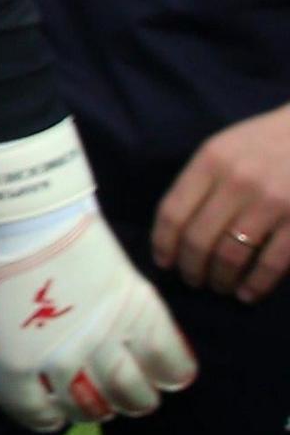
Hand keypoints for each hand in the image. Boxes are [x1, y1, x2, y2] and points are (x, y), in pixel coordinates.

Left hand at [0, 212, 196, 428]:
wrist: (31, 213)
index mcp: (14, 360)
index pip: (33, 412)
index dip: (43, 416)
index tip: (54, 412)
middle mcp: (62, 359)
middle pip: (90, 409)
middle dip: (92, 408)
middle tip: (97, 397)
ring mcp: (105, 336)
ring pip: (134, 394)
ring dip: (136, 400)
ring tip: (135, 392)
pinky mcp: (139, 311)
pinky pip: (169, 361)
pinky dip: (173, 373)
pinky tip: (166, 374)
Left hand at [153, 102, 289, 301]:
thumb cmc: (266, 142)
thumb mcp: (224, 148)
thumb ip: (200, 181)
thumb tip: (175, 229)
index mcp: (211, 161)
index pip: (172, 213)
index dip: (163, 244)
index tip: (164, 262)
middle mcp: (237, 182)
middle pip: (198, 240)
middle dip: (191, 268)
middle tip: (193, 280)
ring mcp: (271, 202)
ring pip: (231, 256)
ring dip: (220, 279)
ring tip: (218, 286)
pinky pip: (271, 263)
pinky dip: (255, 285)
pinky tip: (247, 293)